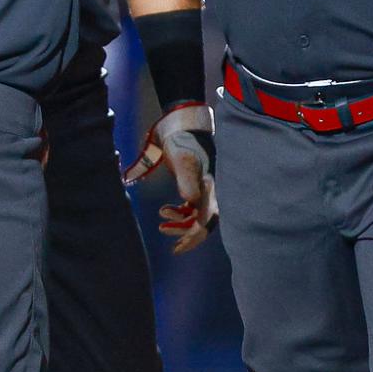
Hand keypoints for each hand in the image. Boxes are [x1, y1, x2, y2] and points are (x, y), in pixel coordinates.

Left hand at [125, 105, 216, 254]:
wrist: (179, 124)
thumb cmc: (181, 140)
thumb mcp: (182, 159)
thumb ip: (187, 180)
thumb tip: (190, 202)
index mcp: (210, 187)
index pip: (208, 219)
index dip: (196, 235)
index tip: (181, 245)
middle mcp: (209, 190)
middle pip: (204, 222)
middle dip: (188, 235)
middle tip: (174, 247)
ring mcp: (201, 188)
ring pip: (195, 215)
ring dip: (180, 224)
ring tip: (162, 225)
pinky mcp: (193, 184)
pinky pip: (190, 206)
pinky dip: (179, 213)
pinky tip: (166, 213)